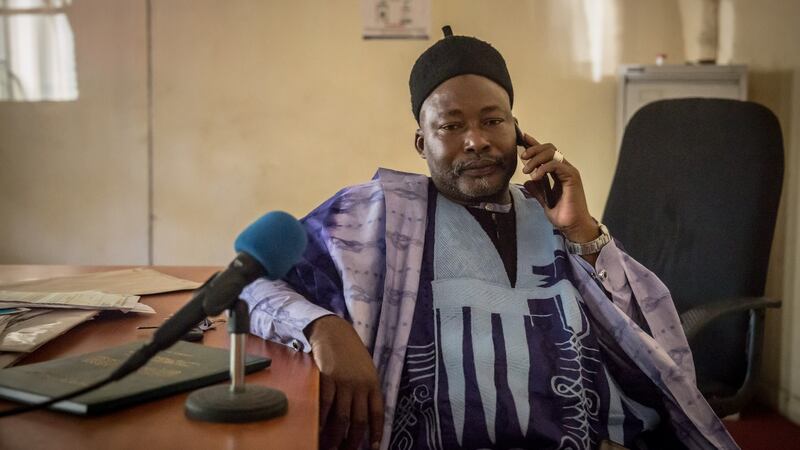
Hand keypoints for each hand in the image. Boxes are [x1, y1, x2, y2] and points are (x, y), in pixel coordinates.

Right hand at [305, 315, 383, 449]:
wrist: (333, 331)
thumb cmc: (349, 353)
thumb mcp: (365, 370)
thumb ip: (366, 390)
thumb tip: (363, 416)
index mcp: (372, 383)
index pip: (377, 413)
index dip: (377, 432)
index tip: (375, 447)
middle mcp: (360, 385)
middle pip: (359, 420)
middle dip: (353, 441)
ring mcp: (343, 382)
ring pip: (341, 418)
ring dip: (336, 437)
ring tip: (330, 448)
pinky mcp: (327, 378)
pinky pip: (325, 405)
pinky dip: (322, 421)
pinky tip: (319, 430)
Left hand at [518, 132, 599, 245]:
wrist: (573, 227)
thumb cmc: (563, 215)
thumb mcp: (545, 200)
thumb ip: (537, 190)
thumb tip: (528, 182)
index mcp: (559, 172)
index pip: (547, 153)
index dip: (535, 144)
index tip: (523, 137)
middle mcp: (565, 169)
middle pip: (549, 148)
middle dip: (533, 149)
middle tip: (522, 157)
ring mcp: (569, 172)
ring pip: (552, 153)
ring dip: (536, 158)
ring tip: (527, 170)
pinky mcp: (572, 177)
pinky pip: (556, 164)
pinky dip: (543, 168)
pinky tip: (535, 177)